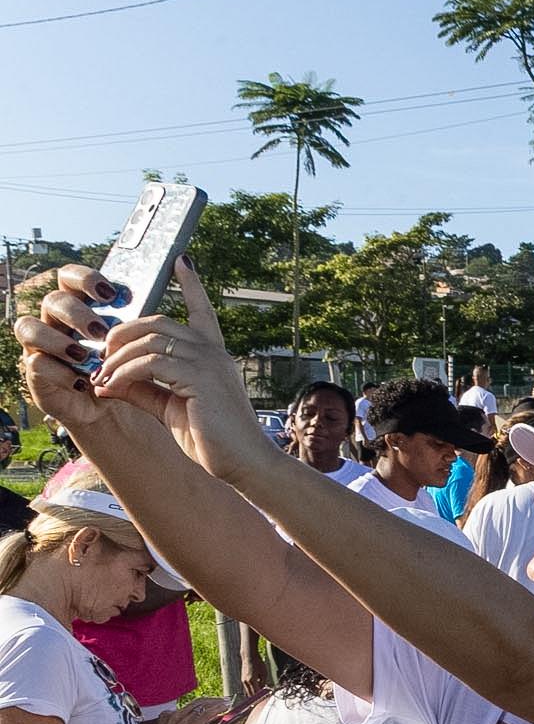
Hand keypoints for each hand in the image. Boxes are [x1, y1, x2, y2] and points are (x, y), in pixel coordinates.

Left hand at [18, 260, 275, 485]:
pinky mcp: (200, 377)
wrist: (242, 462)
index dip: (192, 283)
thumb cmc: (212, 439)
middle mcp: (212, 351)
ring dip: (117, 358)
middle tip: (100, 357)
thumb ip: (142, 389)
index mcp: (211, 355)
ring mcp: (208, 361)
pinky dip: (124, 372)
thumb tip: (106, 379)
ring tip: (101, 377)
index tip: (182, 260)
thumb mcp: (170, 408)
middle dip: (121, 334)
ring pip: (150, 340)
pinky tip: (112, 385)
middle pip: (157, 321)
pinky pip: (150, 363)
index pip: (202, 310)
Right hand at [240, 655, 271, 701]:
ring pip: (248, 691)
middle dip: (256, 697)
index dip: (260, 697)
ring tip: (260, 691)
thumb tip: (263, 689)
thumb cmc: (258, 663)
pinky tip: (257, 687)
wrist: (249, 657)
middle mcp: (246, 682)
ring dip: (254, 693)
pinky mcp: (242, 679)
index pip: (256, 693)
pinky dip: (251, 689)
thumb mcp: (264, 673)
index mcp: (252, 680)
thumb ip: (263, 682)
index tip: (264, 699)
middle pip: (251, 694)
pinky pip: (247, 687)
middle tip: (262, 698)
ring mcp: (243, 681)